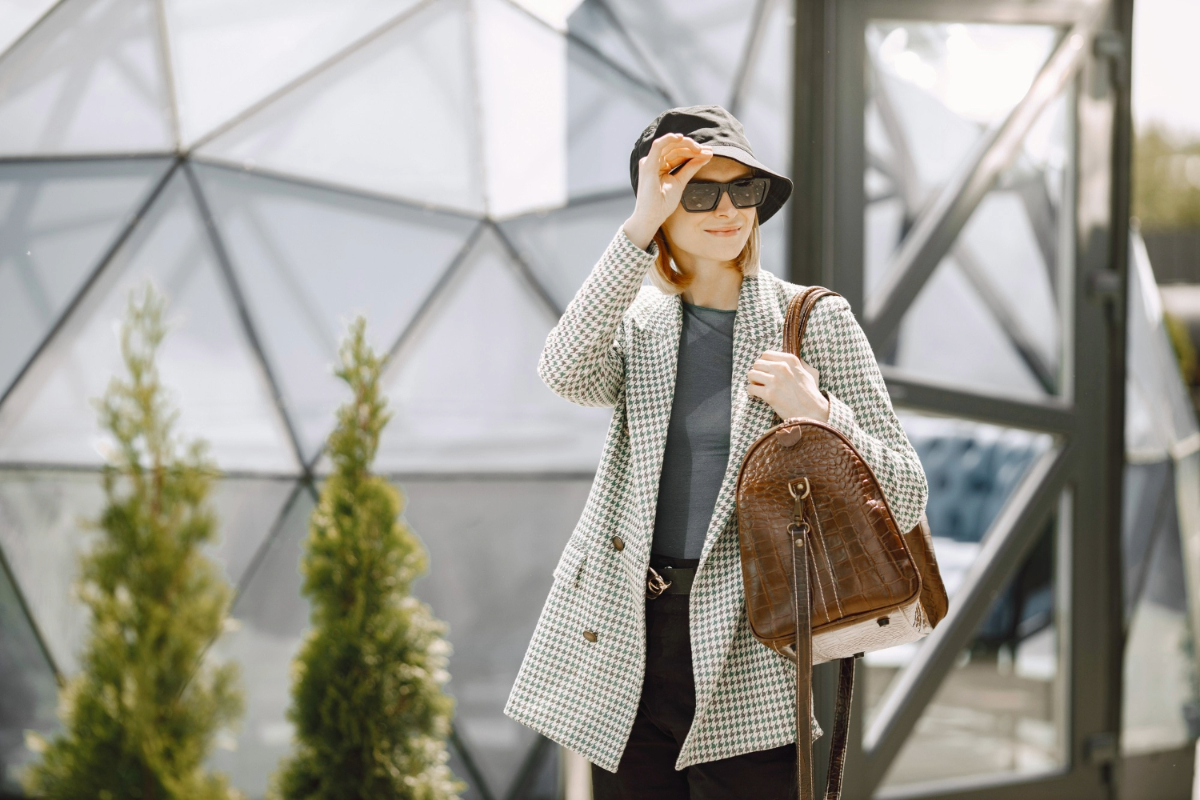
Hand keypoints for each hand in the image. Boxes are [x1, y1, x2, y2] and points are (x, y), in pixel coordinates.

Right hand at [622, 133, 712, 249]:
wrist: (652, 216)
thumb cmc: (663, 203)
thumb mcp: (681, 181)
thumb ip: (691, 167)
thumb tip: (706, 156)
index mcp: (660, 166)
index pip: (678, 153)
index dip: (694, 151)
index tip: (709, 153)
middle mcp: (654, 162)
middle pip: (675, 148)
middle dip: (692, 147)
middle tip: (707, 150)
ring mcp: (650, 162)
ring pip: (669, 145)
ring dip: (686, 144)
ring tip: (699, 148)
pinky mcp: (648, 164)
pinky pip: (658, 146)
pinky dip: (669, 139)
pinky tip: (681, 137)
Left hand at [746, 351, 829, 421]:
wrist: (813, 412)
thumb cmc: (811, 394)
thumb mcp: (808, 373)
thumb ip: (798, 364)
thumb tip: (787, 360)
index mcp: (790, 360)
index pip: (766, 354)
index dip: (763, 363)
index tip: (765, 371)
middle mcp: (782, 368)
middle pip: (757, 364)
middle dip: (757, 372)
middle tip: (761, 381)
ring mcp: (775, 381)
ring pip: (751, 374)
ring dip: (753, 381)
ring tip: (759, 387)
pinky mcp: (770, 394)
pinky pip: (751, 388)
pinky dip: (752, 392)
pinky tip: (758, 395)